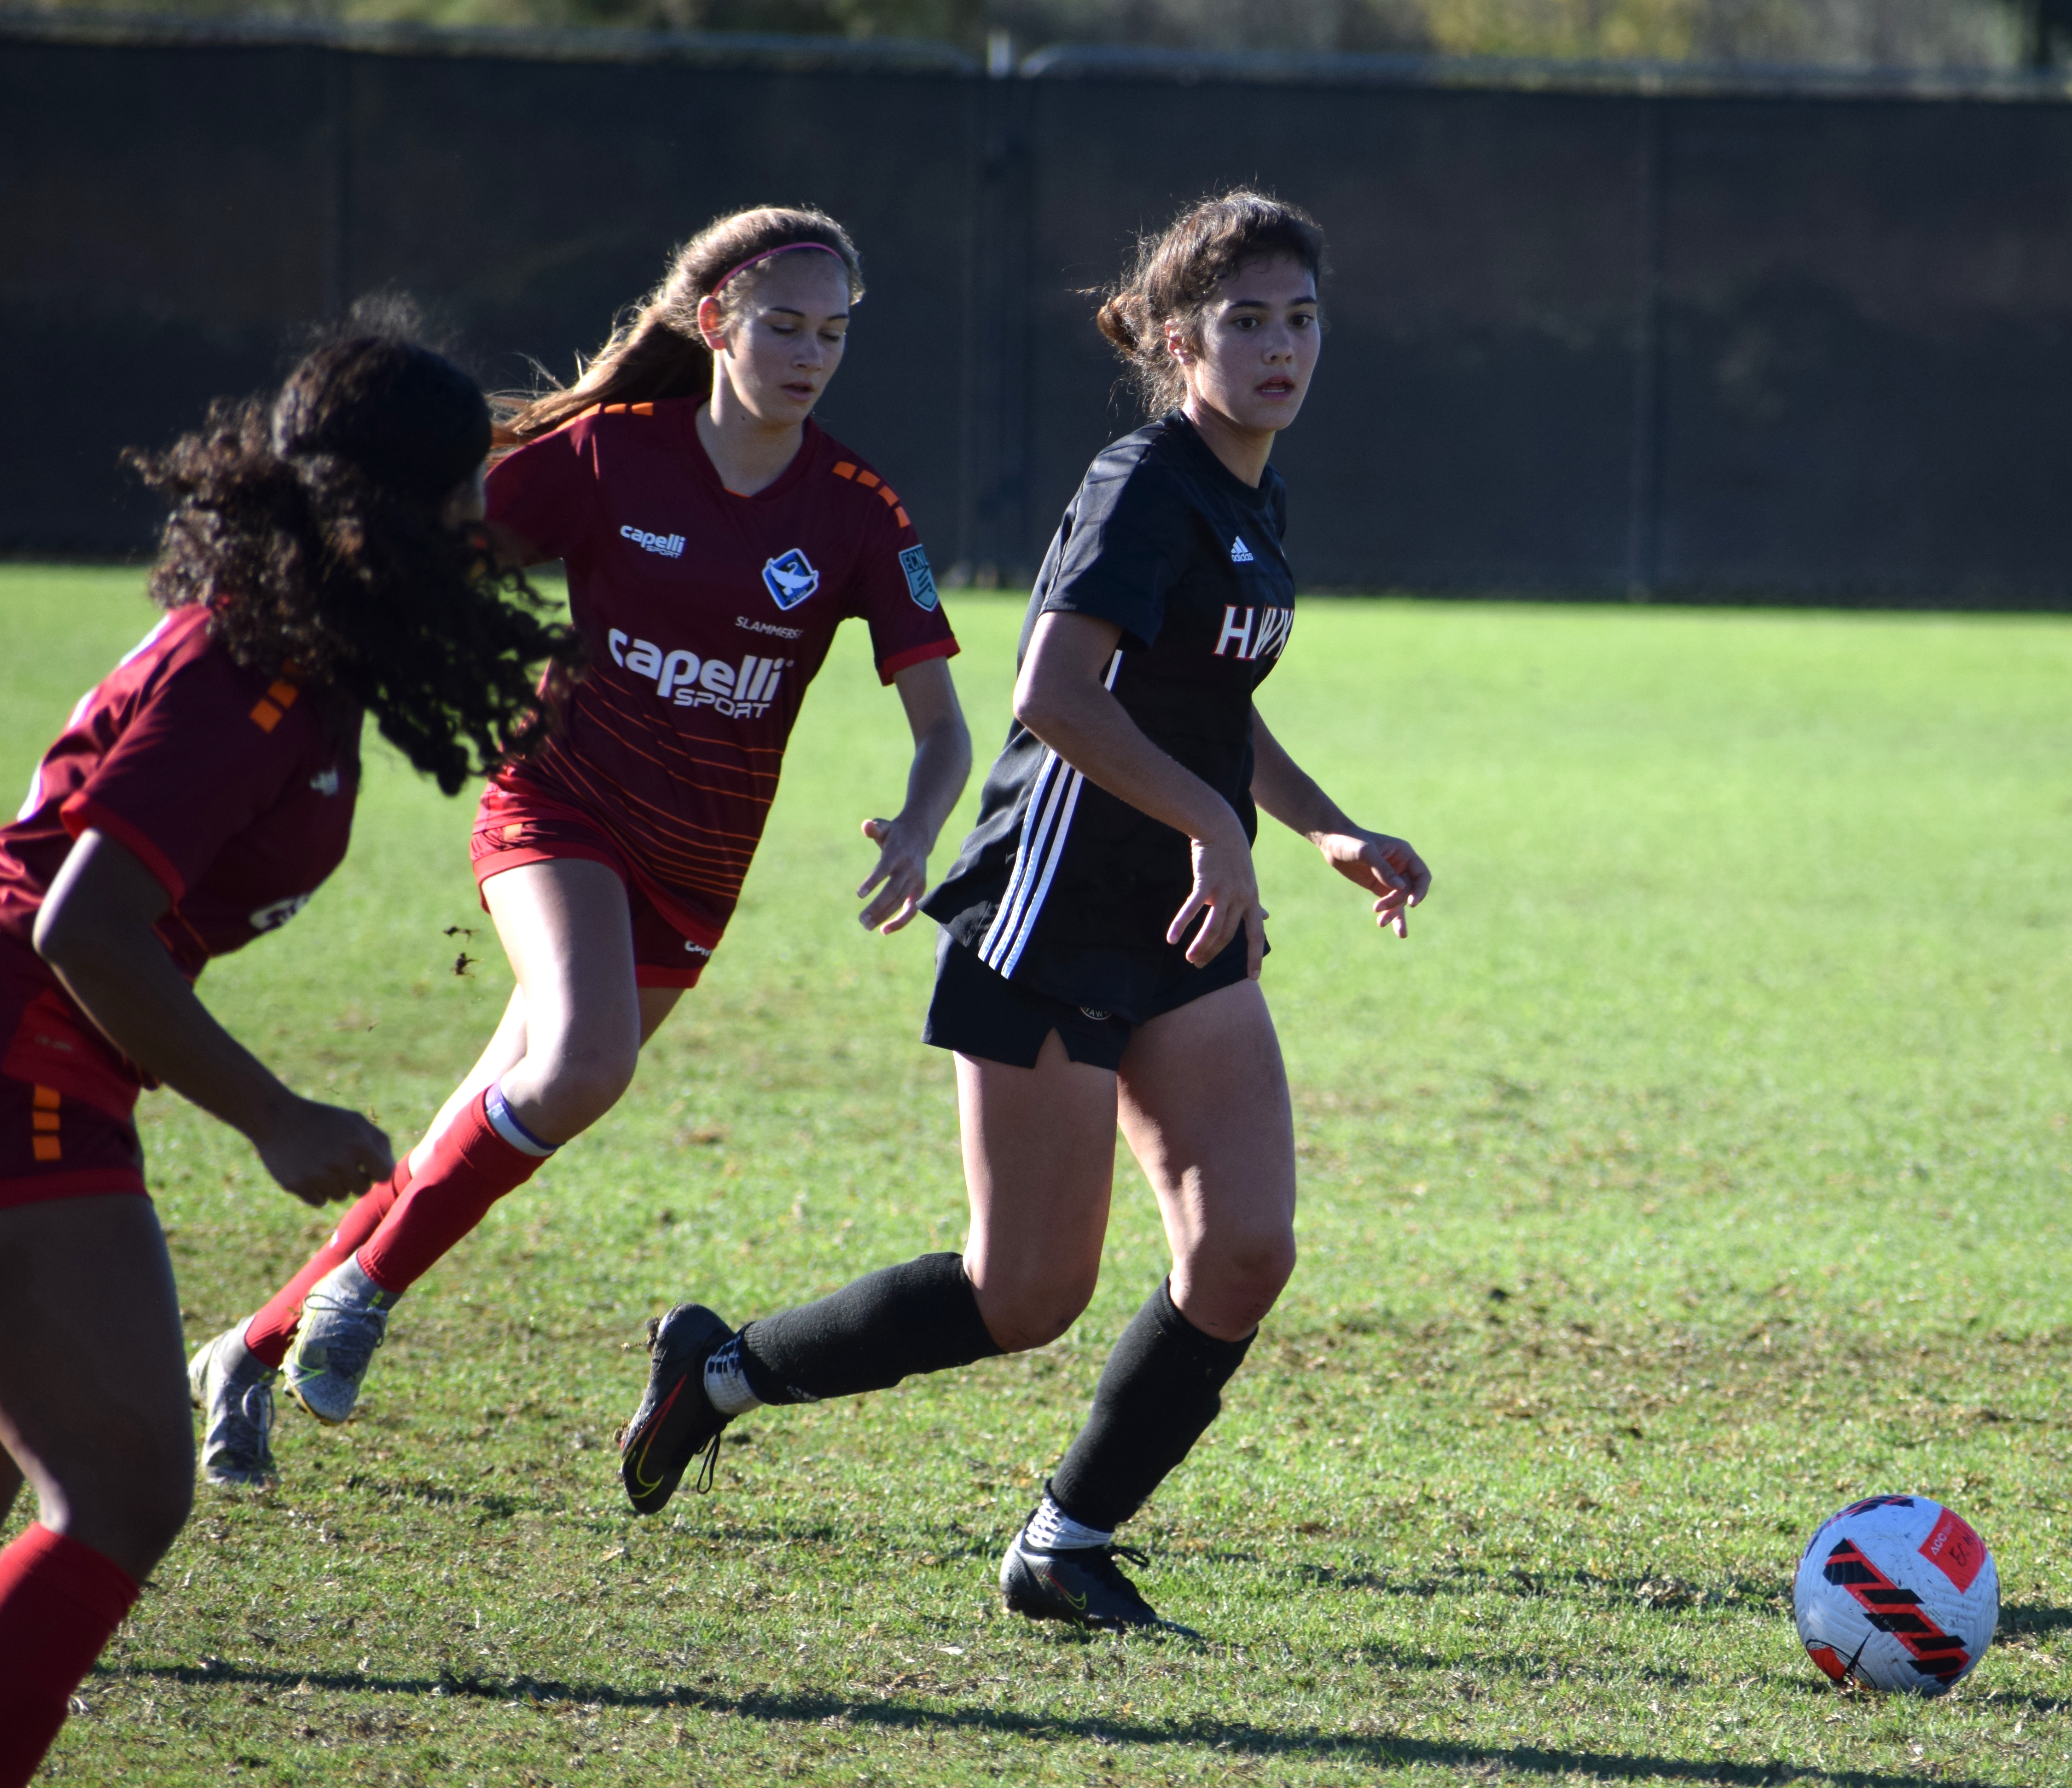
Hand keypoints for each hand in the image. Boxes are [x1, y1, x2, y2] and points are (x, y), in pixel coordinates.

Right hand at [253, 1096, 394, 1207]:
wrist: (278, 1119)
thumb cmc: (324, 1120)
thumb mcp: (356, 1121)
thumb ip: (379, 1144)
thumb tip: (389, 1172)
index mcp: (359, 1144)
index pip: (383, 1175)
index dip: (376, 1171)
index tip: (367, 1166)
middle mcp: (339, 1161)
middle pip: (361, 1189)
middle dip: (356, 1179)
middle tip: (342, 1163)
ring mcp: (317, 1175)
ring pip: (340, 1196)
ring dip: (335, 1184)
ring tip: (323, 1163)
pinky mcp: (297, 1185)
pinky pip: (320, 1201)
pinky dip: (317, 1190)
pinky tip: (310, 1171)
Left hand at [857, 815, 929, 933]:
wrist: (919, 836)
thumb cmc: (894, 833)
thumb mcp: (885, 826)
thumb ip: (874, 828)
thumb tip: (866, 825)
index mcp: (898, 853)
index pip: (885, 869)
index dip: (873, 881)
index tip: (859, 894)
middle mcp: (909, 868)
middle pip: (893, 891)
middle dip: (877, 907)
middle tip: (861, 920)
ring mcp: (916, 880)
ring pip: (901, 903)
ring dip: (884, 916)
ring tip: (866, 926)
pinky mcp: (919, 889)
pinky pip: (912, 910)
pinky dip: (900, 921)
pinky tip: (884, 930)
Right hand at [1167, 813, 1267, 975]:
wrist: (1221, 829)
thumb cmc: (1233, 857)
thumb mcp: (1248, 881)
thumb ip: (1253, 903)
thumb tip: (1266, 917)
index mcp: (1251, 900)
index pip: (1256, 934)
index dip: (1255, 956)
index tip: (1253, 977)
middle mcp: (1241, 898)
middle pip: (1227, 935)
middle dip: (1213, 954)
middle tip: (1199, 965)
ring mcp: (1224, 890)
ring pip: (1213, 927)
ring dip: (1200, 946)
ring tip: (1189, 959)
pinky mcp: (1205, 882)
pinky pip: (1193, 909)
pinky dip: (1181, 924)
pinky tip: (1171, 938)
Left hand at [1316, 828, 1431, 938]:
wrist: (1332, 843)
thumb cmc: (1350, 842)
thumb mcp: (1365, 852)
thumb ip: (1382, 869)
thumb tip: (1401, 887)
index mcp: (1403, 853)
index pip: (1421, 875)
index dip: (1420, 890)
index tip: (1411, 903)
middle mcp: (1401, 866)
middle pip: (1409, 891)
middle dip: (1396, 902)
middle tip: (1377, 908)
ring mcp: (1391, 878)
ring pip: (1399, 900)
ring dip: (1392, 913)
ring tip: (1380, 923)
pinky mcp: (1379, 887)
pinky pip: (1390, 903)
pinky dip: (1392, 915)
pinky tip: (1393, 929)